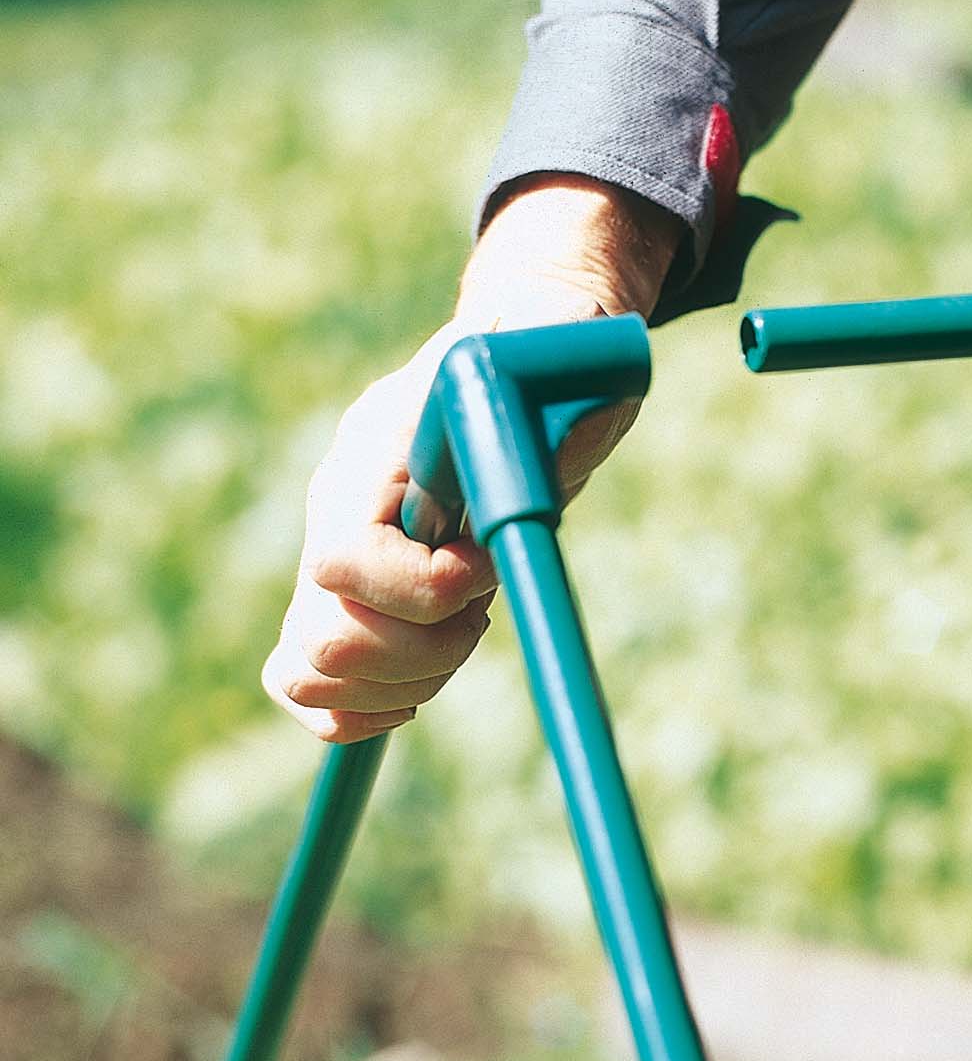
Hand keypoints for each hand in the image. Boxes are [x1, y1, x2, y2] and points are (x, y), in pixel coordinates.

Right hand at [264, 176, 681, 741]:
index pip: (346, 560)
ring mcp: (331, 554)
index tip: (488, 566)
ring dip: (407, 678)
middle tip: (483, 608)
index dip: (425, 589)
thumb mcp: (564, 364)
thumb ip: (564, 397)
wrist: (514, 352)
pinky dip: (362, 708)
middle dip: (423, 649)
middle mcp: (334, 507)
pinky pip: (306, 685)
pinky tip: (421, 684)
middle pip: (325, 636)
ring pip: (315, 671)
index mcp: (374, 451)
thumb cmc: (545, 358)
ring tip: (467, 628)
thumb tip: (576, 431)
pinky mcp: (343, 595)